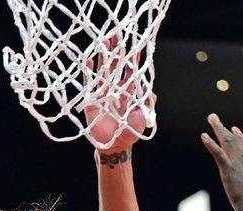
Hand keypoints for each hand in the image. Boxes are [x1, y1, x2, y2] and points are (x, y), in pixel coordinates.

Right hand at [83, 36, 154, 150]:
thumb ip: (147, 104)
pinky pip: (90, 83)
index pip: (131, 69)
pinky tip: (90, 60)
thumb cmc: (131, 132)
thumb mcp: (143, 117)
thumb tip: (152, 93)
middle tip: (116, 34)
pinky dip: (89, 72)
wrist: (115, 145)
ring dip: (104, 56)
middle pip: (117, 65)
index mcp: (130, 90)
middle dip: (117, 50)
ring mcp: (104, 92)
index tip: (134, 44)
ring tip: (104, 41)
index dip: (133, 57)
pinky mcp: (92, 99)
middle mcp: (116, 88)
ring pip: (104, 70)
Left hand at [201, 113, 242, 210]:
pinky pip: (218, 153)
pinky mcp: (229, 170)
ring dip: (218, 129)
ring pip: (227, 142)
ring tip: (211, 118)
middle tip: (215, 119)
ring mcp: (239, 164)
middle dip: (225, 129)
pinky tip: (203, 136)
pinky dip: (210, 144)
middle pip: (236, 141)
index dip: (241, 138)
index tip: (234, 129)